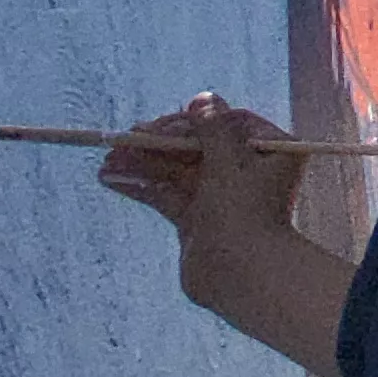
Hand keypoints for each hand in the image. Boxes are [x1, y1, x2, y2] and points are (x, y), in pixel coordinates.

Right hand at [98, 94, 310, 319]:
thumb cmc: (243, 213)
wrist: (241, 277)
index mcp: (270, 152)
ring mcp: (221, 197)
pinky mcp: (198, 221)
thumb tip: (203, 99)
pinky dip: (142, 187)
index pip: (225, 125)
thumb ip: (212, 130)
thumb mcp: (228, 162)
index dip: (190, 124)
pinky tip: (112, 178)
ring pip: (177, 172)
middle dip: (158, 145)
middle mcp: (248, 172)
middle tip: (121, 140)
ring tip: (107, 160)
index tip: (157, 127)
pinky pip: (167, 196)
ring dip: (143, 164)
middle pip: (197, 148)